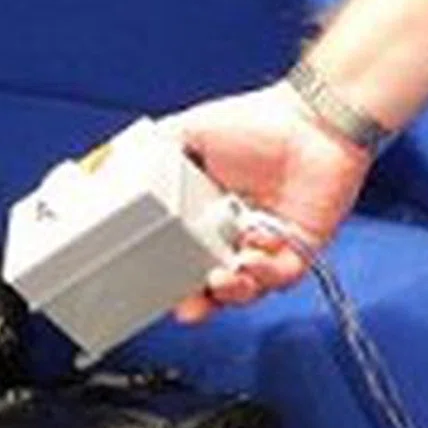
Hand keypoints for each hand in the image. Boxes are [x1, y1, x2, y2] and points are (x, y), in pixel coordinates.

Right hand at [165, 84, 369, 320]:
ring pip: (249, 288)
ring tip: (222, 279)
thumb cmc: (256, 121)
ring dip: (234, 291)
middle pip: (216, 283)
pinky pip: (283, 277)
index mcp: (208, 214)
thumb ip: (154, 154)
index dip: (175, 280)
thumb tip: (117, 170)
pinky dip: (267, 274)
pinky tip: (253, 254)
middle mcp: (237, 234)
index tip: (161, 292)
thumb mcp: (188, 133)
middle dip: (202, 302)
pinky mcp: (301, 248)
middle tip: (189, 307)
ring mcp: (270, 244)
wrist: (310, 120)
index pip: (188, 258)